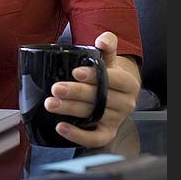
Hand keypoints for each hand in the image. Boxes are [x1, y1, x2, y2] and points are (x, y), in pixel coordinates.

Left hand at [44, 32, 140, 147]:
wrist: (117, 93)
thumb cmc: (109, 73)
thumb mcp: (110, 57)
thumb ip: (107, 44)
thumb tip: (102, 40)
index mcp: (129, 83)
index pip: (115, 80)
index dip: (95, 76)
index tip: (76, 72)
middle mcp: (126, 104)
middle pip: (101, 99)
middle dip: (76, 93)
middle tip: (56, 88)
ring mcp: (116, 120)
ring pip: (94, 116)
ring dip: (71, 110)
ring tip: (51, 103)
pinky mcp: (107, 134)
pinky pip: (94, 139)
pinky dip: (77, 135)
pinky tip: (61, 127)